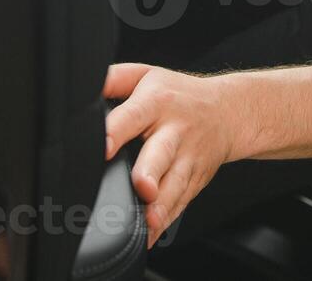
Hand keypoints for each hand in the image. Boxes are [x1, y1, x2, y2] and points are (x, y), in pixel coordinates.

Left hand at [103, 60, 311, 245]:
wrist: (229, 111)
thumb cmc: (179, 94)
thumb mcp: (146, 75)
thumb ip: (113, 79)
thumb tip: (83, 87)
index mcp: (156, 102)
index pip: (133, 116)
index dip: (117, 132)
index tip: (103, 148)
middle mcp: (174, 131)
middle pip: (161, 153)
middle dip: (151, 171)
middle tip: (142, 186)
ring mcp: (188, 159)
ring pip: (175, 184)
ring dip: (163, 204)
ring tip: (150, 221)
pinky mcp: (195, 180)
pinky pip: (181, 203)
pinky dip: (167, 221)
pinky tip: (152, 235)